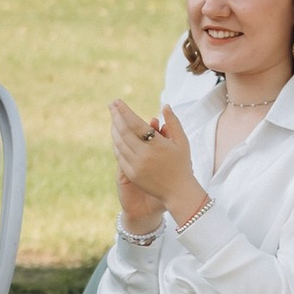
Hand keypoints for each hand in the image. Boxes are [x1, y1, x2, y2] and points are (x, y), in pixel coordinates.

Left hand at [110, 97, 207, 225]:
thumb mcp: (182, 142)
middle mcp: (144, 155)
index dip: (124, 111)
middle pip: (124, 131)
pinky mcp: (131, 174)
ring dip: (114, 129)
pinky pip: (119, 155)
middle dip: (116, 116)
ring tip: (113, 118)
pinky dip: (116, 143)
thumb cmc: (182, 164)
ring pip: (119, 143)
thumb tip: (165, 105)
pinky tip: (116, 135)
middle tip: (111, 104)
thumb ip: (173, 122)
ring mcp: (136, 166)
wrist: (178, 192)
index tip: (117, 101)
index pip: (135, 124)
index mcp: (158, 145)